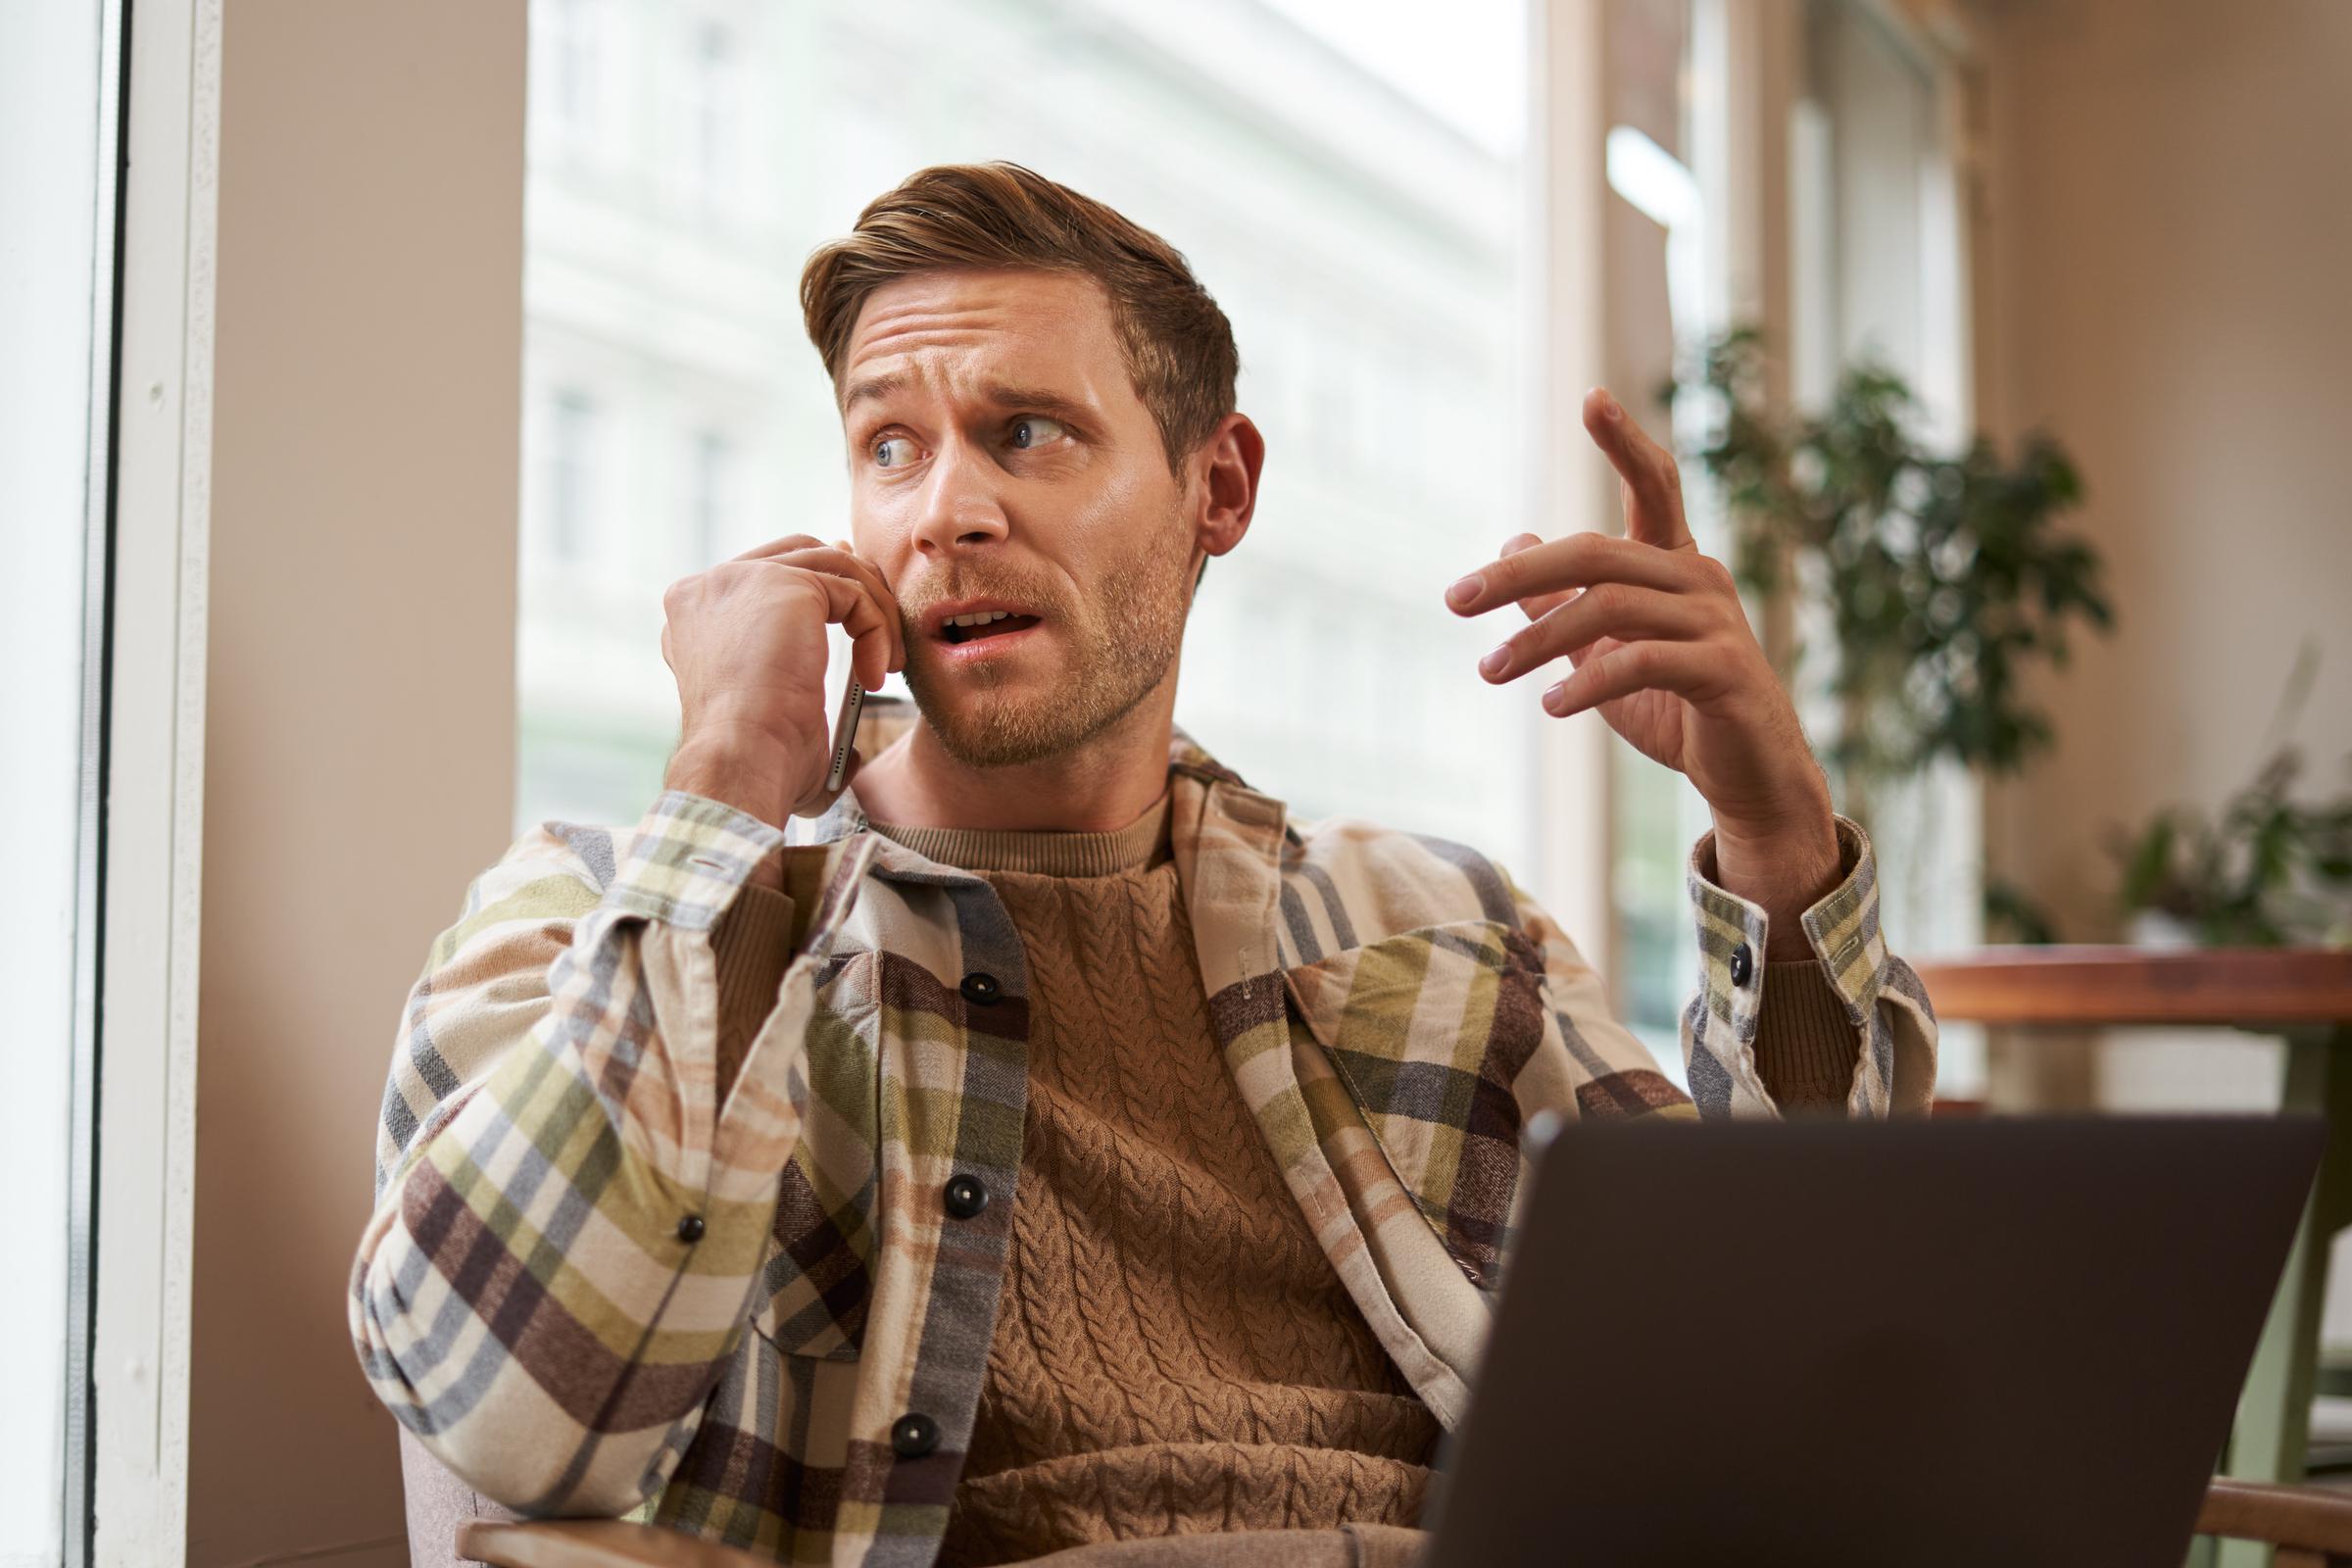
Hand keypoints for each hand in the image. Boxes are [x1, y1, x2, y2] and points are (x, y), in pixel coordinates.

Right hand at [660, 534, 902, 828]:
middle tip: (882, 636)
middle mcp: (711, 587)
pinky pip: (854, 591)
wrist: (741, 763)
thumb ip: (801, 706)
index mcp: (695, 614)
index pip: (765, 574)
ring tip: (886, 667)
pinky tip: (873, 676)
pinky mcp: (784, 583)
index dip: (820, 591)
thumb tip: (857, 724)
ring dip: (875, 613)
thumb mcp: (769, 724)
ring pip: (835, 567)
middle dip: (852, 587)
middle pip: (801, 553)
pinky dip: (877, 629)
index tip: (858, 625)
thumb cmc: (754, 765)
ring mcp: (743, 579)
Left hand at [1444, 388, 1838, 941]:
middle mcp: (1699, 579)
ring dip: (1538, 641)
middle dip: (1520, 574)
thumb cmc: (1675, 708)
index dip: (1625, 442)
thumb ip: (1563, 603)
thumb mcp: (1604, 653)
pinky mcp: (1724, 671)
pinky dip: (1587, 682)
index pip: (1654, 487)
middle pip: (1598, 553)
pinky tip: (1551, 705)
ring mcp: (1717, 622)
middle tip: (1457, 600)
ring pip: (1610, 608)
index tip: (1592, 398)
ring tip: (1490, 671)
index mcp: (1675, 564)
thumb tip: (1514, 543)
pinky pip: (1642, 662)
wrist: (1747, 776)